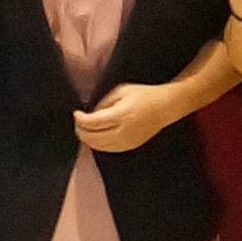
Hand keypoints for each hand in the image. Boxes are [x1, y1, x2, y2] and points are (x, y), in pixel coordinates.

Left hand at [74, 81, 196, 155]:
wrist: (165, 107)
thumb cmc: (144, 95)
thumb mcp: (121, 91)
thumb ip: (103, 103)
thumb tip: (90, 114)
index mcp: (120, 115)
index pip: (92, 123)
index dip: (80, 119)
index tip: (76, 113)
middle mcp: (122, 131)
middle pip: (92, 138)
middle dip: (80, 130)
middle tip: (78, 122)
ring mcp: (126, 141)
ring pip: (98, 146)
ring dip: (88, 139)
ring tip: (85, 129)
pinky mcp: (130, 146)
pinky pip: (108, 149)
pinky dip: (98, 144)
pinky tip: (97, 136)